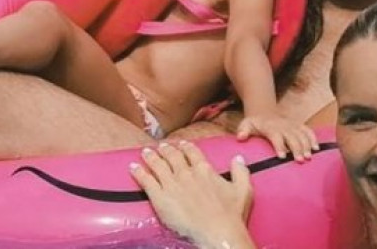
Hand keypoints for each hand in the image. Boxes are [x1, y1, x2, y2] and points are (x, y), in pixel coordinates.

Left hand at [130, 141, 254, 248]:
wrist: (217, 232)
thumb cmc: (232, 214)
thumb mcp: (243, 190)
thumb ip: (241, 171)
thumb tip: (238, 157)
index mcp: (205, 170)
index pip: (193, 153)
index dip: (186, 147)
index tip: (182, 144)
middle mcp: (187, 173)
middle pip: (173, 156)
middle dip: (166, 149)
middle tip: (160, 146)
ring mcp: (172, 184)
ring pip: (158, 165)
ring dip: (150, 157)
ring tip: (145, 152)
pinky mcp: (160, 198)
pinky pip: (146, 181)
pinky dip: (139, 172)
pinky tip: (133, 167)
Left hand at [237, 113, 318, 161]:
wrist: (264, 112)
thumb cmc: (255, 123)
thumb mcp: (246, 124)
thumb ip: (243, 130)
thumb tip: (240, 137)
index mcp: (270, 127)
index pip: (276, 136)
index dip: (279, 146)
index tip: (282, 157)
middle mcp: (283, 125)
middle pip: (292, 137)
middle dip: (296, 148)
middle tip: (300, 160)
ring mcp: (292, 125)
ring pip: (301, 134)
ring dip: (306, 145)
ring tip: (309, 157)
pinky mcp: (299, 125)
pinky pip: (308, 130)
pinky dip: (313, 138)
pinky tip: (316, 148)